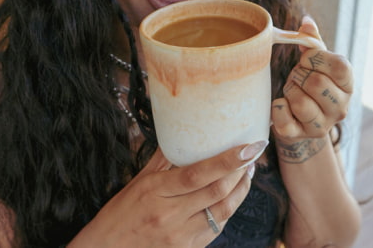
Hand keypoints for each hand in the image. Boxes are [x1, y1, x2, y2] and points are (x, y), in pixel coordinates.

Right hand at [69, 142, 263, 247]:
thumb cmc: (119, 214)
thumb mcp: (138, 181)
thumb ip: (162, 160)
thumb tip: (180, 135)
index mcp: (156, 191)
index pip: (199, 174)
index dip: (227, 160)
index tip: (247, 147)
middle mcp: (170, 215)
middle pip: (217, 191)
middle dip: (242, 171)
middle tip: (253, 153)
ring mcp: (180, 236)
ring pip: (223, 211)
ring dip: (240, 190)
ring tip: (248, 171)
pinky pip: (215, 228)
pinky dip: (228, 209)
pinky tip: (232, 195)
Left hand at [271, 16, 353, 143]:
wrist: (298, 117)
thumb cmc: (309, 81)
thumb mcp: (315, 62)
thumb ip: (312, 41)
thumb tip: (306, 21)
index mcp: (347, 85)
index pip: (340, 66)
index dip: (318, 58)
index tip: (307, 59)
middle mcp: (340, 108)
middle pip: (316, 82)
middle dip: (299, 74)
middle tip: (297, 76)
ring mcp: (322, 125)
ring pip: (301, 102)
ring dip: (289, 90)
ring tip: (291, 89)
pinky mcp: (300, 136)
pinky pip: (283, 120)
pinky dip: (277, 107)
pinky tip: (281, 103)